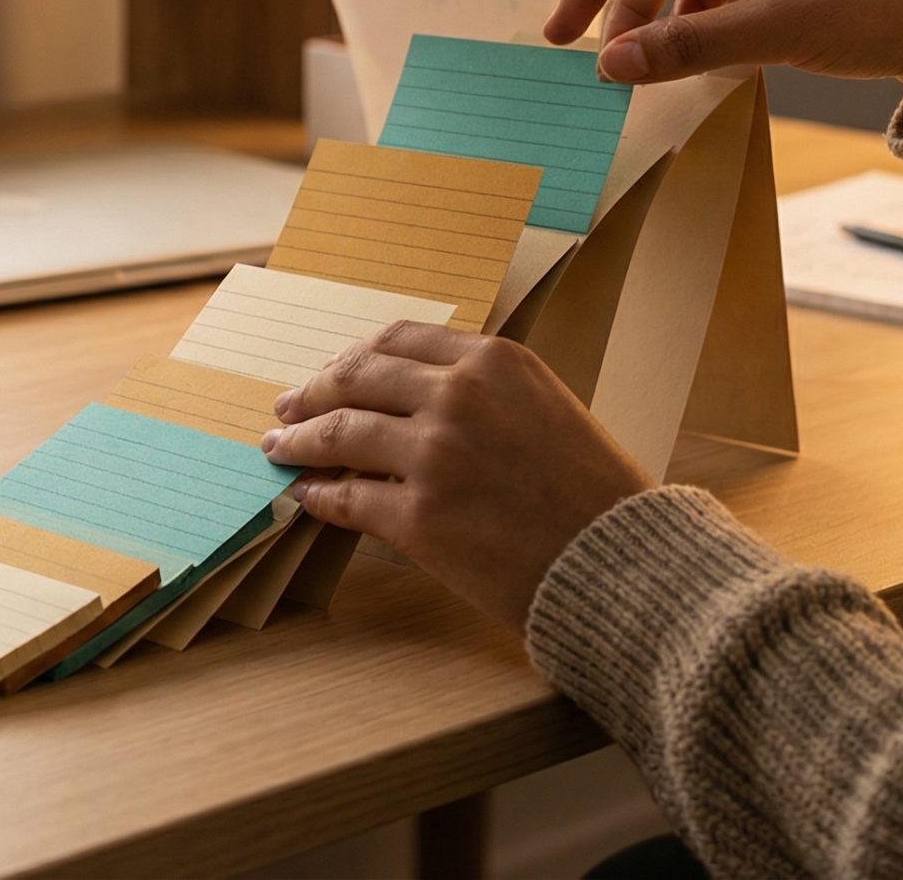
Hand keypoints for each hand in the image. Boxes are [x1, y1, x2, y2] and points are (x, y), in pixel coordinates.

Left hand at [260, 321, 651, 633]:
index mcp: (495, 361)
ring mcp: (434, 456)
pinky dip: (318, 496)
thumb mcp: (546, 409)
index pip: (397, 339)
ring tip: (280, 448)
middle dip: (311, 391)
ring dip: (299, 440)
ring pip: (338, 433)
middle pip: (355, 377)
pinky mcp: (419, 519)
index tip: (332, 372)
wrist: (621, 562)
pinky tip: (306, 497)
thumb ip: (485, 393)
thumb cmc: (595, 493)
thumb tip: (411, 398)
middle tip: (286, 406)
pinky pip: (346, 499)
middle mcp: (459, 396)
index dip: (353, 356)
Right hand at [547, 0, 902, 101]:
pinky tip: (678, 52)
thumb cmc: (888, 8)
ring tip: (618, 53)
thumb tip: (611, 64)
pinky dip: (689, 16)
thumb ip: (689, 45)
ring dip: (648, 5)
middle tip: (557, 30)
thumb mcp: (781, 30)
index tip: (603, 57)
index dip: (622, 1)